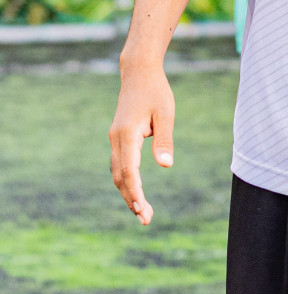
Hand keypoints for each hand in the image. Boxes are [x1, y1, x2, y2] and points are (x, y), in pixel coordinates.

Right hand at [109, 59, 175, 225]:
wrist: (139, 73)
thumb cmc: (156, 92)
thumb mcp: (166, 113)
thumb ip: (164, 139)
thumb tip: (165, 165)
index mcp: (126, 134)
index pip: (129, 169)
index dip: (134, 191)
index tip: (141, 208)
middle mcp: (116, 139)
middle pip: (120, 176)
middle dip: (131, 199)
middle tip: (145, 220)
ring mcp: (115, 139)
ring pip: (118, 173)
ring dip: (128, 193)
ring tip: (142, 213)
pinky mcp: (119, 139)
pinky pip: (120, 165)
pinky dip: (127, 182)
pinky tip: (136, 193)